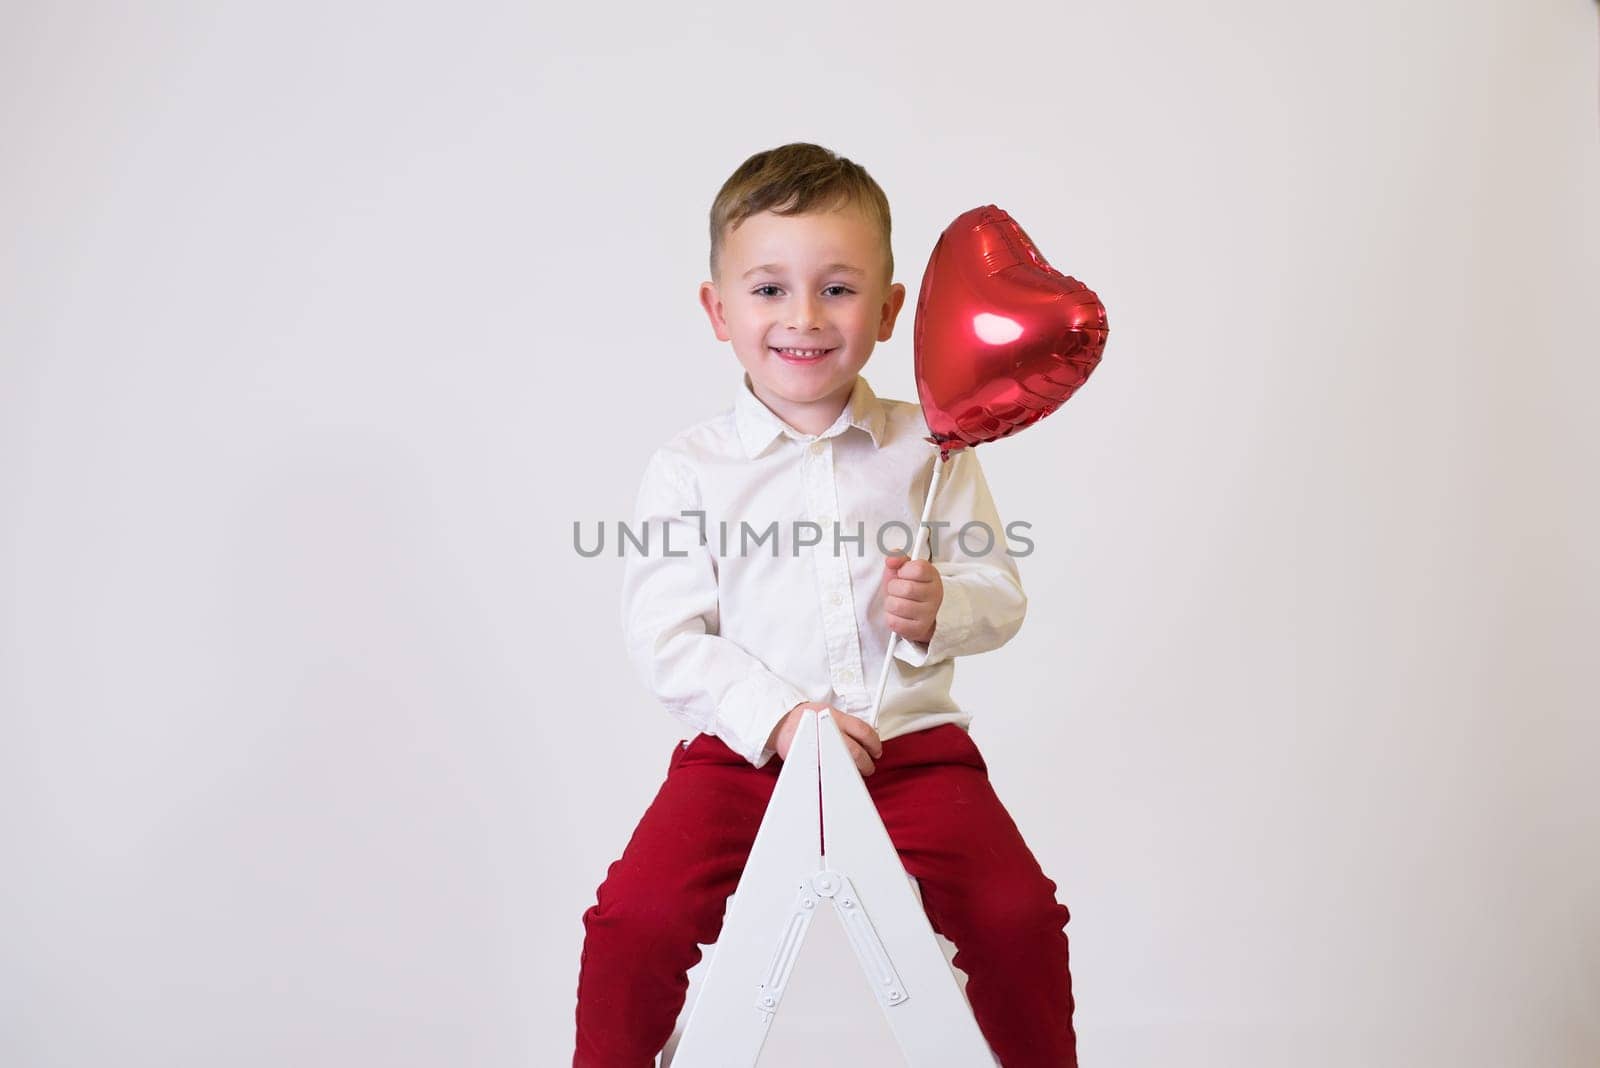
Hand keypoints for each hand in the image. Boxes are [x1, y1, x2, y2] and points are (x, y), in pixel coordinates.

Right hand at [767, 701, 883, 775]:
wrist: (781, 723)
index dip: (874, 743)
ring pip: (841, 764)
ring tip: (855, 773)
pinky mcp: (807, 759)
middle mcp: (825, 730)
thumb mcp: (827, 712)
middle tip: (869, 767)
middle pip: (854, 751)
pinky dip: (834, 775)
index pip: (862, 730)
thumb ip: (847, 725)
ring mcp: (816, 746)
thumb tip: (868, 740)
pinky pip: (826, 771)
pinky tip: (837, 775)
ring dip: (851, 771)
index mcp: (833, 716)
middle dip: (865, 763)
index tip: (876, 750)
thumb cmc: (806, 719)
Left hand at [882, 555, 941, 644]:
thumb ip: (897, 559)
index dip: (904, 571)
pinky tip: (898, 615)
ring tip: (897, 603)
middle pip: (905, 588)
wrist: (918, 614)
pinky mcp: (919, 629)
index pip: (917, 569)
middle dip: (893, 588)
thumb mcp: (904, 570)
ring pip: (897, 605)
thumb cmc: (909, 589)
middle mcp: (935, 594)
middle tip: (897, 591)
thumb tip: (891, 560)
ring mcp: (929, 613)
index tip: (903, 575)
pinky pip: (894, 622)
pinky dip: (891, 618)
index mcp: (932, 576)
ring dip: (890, 604)